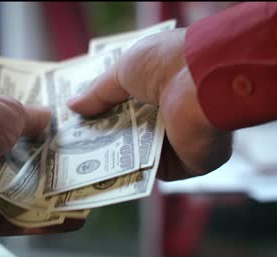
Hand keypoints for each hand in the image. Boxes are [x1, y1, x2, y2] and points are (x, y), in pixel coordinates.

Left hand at [0, 93, 83, 237]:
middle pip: (31, 180)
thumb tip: (52, 119)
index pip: (27, 151)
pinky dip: (49, 224)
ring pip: (29, 205)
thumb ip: (34, 119)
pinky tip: (76, 218)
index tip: (80, 152)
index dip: (53, 152)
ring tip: (89, 200)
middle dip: (59, 179)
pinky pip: (21, 225)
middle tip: (91, 177)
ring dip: (58, 204)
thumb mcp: (11, 111)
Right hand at [68, 28, 232, 180]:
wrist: (203, 80)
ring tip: (82, 161)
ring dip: (116, 157)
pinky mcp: (191, 163)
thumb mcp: (124, 70)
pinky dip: (133, 172)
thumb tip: (73, 106)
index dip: (105, 110)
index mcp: (166, 85)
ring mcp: (185, 138)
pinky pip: (156, 171)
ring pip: (143, 153)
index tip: (81, 118)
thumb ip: (99, 92)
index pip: (132, 102)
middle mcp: (176, 111)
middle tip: (75, 143)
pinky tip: (105, 173)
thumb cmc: (167, 63)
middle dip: (106, 135)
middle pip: (135, 129)